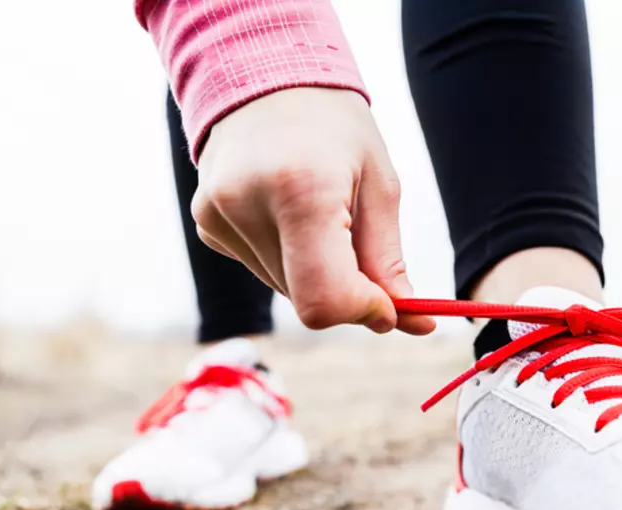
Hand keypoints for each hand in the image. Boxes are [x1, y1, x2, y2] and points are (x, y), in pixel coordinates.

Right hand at [192, 88, 434, 335]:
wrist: (267, 72)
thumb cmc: (335, 127)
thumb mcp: (379, 186)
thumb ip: (390, 262)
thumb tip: (416, 323)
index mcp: (301, 191)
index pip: (324, 300)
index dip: (363, 312)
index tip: (388, 301)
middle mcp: (247, 206)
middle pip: (306, 301)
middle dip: (346, 292)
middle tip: (361, 249)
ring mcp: (217, 216)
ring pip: (285, 291)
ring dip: (316, 274)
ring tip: (320, 214)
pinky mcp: (205, 223)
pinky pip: (260, 269)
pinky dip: (287, 258)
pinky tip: (288, 211)